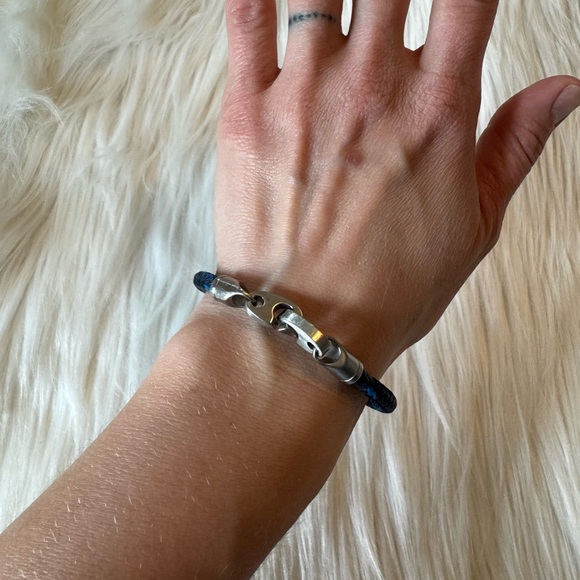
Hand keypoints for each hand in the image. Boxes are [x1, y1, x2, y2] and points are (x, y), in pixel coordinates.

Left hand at [215, 0, 579, 374]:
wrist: (307, 327)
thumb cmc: (387, 290)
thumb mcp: (474, 227)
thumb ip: (514, 147)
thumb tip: (563, 90)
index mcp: (437, 111)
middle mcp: (373, 89)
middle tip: (388, 5)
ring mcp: (304, 94)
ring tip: (341, 6)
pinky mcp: (248, 112)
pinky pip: (245, 18)